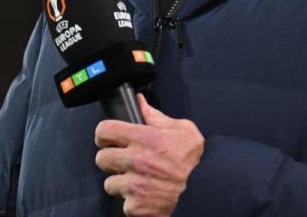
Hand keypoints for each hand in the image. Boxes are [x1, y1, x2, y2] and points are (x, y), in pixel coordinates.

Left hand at [95, 93, 203, 216]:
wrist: (205, 191)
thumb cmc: (193, 161)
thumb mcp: (182, 130)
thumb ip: (156, 116)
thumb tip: (139, 102)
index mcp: (143, 138)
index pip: (104, 130)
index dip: (104, 134)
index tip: (108, 139)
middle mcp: (135, 161)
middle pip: (101, 158)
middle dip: (111, 160)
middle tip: (125, 162)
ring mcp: (133, 185)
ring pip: (109, 183)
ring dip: (120, 183)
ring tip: (137, 180)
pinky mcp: (135, 206)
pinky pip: (123, 203)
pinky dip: (131, 201)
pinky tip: (144, 195)